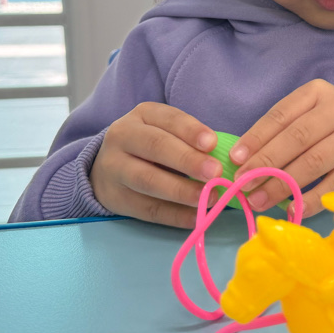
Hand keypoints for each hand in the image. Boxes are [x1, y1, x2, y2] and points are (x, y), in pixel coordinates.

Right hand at [90, 102, 222, 228]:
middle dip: (188, 160)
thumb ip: (190, 140)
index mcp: (143, 115)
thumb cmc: (152, 146)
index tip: (213, 144)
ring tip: (208, 198)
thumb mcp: (166, 131)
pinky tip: (195, 217)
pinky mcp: (114, 197)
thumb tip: (225, 158)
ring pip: (148, 180)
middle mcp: (123, 136)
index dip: (191, 130)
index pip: (168, 119)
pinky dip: (174, 215)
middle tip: (216, 173)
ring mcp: (114, 168)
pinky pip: (146, 209)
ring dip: (181, 191)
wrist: (109, 166)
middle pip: (156, 147)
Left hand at [230, 79, 333, 217]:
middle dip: (266, 163)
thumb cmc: (328, 128)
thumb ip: (277, 133)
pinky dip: (311, 199)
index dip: (256, 138)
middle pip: (297, 138)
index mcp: (317, 93)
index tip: (235, 159)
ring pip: (314, 162)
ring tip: (259, 200)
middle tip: (243, 184)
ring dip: (283, 184)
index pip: (281, 115)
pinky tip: (292, 209)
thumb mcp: (306, 116)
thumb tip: (241, 161)